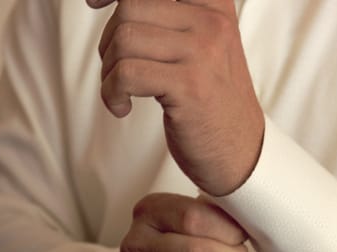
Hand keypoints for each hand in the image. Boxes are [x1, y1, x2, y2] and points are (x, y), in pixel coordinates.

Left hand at [90, 0, 264, 195]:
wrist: (242, 152)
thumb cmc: (212, 102)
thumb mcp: (202, 49)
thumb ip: (171, 21)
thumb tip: (114, 5)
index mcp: (214, 7)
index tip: (94, 3)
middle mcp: (212, 22)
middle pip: (130, 7)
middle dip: (108, 41)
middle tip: (117, 69)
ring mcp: (203, 52)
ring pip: (124, 38)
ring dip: (109, 70)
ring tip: (122, 92)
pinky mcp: (190, 85)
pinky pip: (126, 74)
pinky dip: (112, 93)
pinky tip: (122, 108)